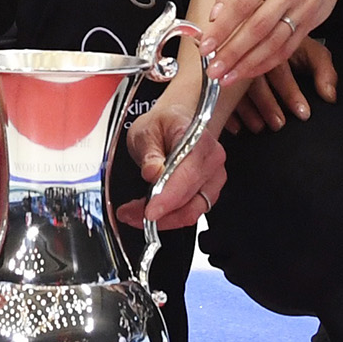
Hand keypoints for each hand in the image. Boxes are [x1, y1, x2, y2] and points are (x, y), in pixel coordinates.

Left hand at [115, 103, 226, 230]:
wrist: (176, 123)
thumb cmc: (163, 124)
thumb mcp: (146, 131)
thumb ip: (149, 152)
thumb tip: (152, 172)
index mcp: (199, 139)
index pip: (187, 175)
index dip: (168, 198)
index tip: (149, 211)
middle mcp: (212, 160)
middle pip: (188, 197)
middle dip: (158, 211)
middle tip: (129, 213)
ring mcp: (213, 178)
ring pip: (191, 211)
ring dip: (162, 219)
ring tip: (134, 214)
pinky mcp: (209, 192)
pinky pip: (191, 212)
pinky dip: (170, 217)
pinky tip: (151, 212)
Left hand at [205, 0, 342, 86]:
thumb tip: (215, 16)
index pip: (242, 4)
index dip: (223, 28)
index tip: (206, 46)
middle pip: (258, 28)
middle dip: (233, 53)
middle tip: (213, 70)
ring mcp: (303, 8)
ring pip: (274, 43)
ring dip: (249, 64)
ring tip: (228, 78)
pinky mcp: (312, 22)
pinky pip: (288, 48)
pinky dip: (268, 63)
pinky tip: (251, 70)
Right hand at [228, 40, 338, 133]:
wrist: (263, 23)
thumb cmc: (288, 42)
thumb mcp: (311, 51)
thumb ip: (324, 71)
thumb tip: (330, 95)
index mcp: (274, 45)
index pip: (281, 71)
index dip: (292, 93)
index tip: (303, 112)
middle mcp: (251, 53)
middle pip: (256, 80)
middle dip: (268, 105)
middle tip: (278, 124)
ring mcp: (234, 62)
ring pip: (237, 88)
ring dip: (248, 110)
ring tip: (259, 127)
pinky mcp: (223, 71)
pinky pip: (221, 94)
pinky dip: (229, 112)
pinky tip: (236, 127)